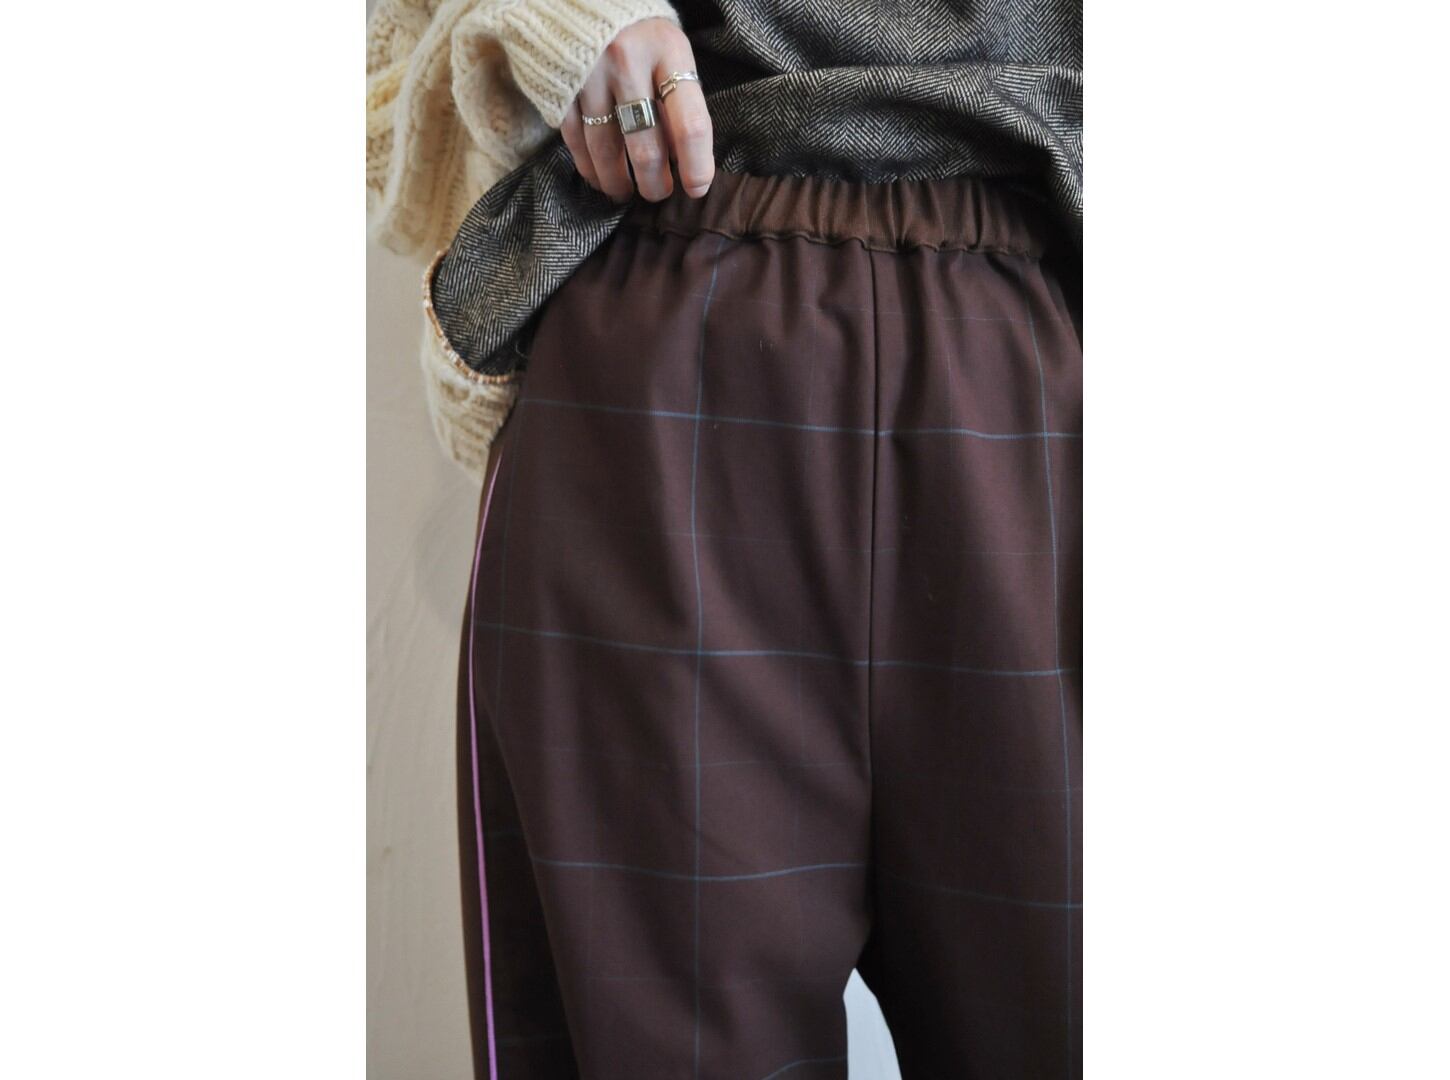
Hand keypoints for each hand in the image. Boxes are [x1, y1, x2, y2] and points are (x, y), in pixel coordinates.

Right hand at [560, 18, 714, 203]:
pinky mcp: (560, 85)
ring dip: (618, 182)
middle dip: (655, 183)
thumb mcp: (669, 49)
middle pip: (646, 146)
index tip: (696, 188)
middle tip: (659, 194)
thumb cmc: (638, 30)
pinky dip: (588, 167)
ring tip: (626, 192)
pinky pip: (576, 140)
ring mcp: (589, 74)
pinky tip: (598, 177)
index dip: (696, 166)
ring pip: (606, 151)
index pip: (690, 124)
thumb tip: (684, 159)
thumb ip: (679, 98)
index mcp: (667, 50)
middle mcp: (628, 61)